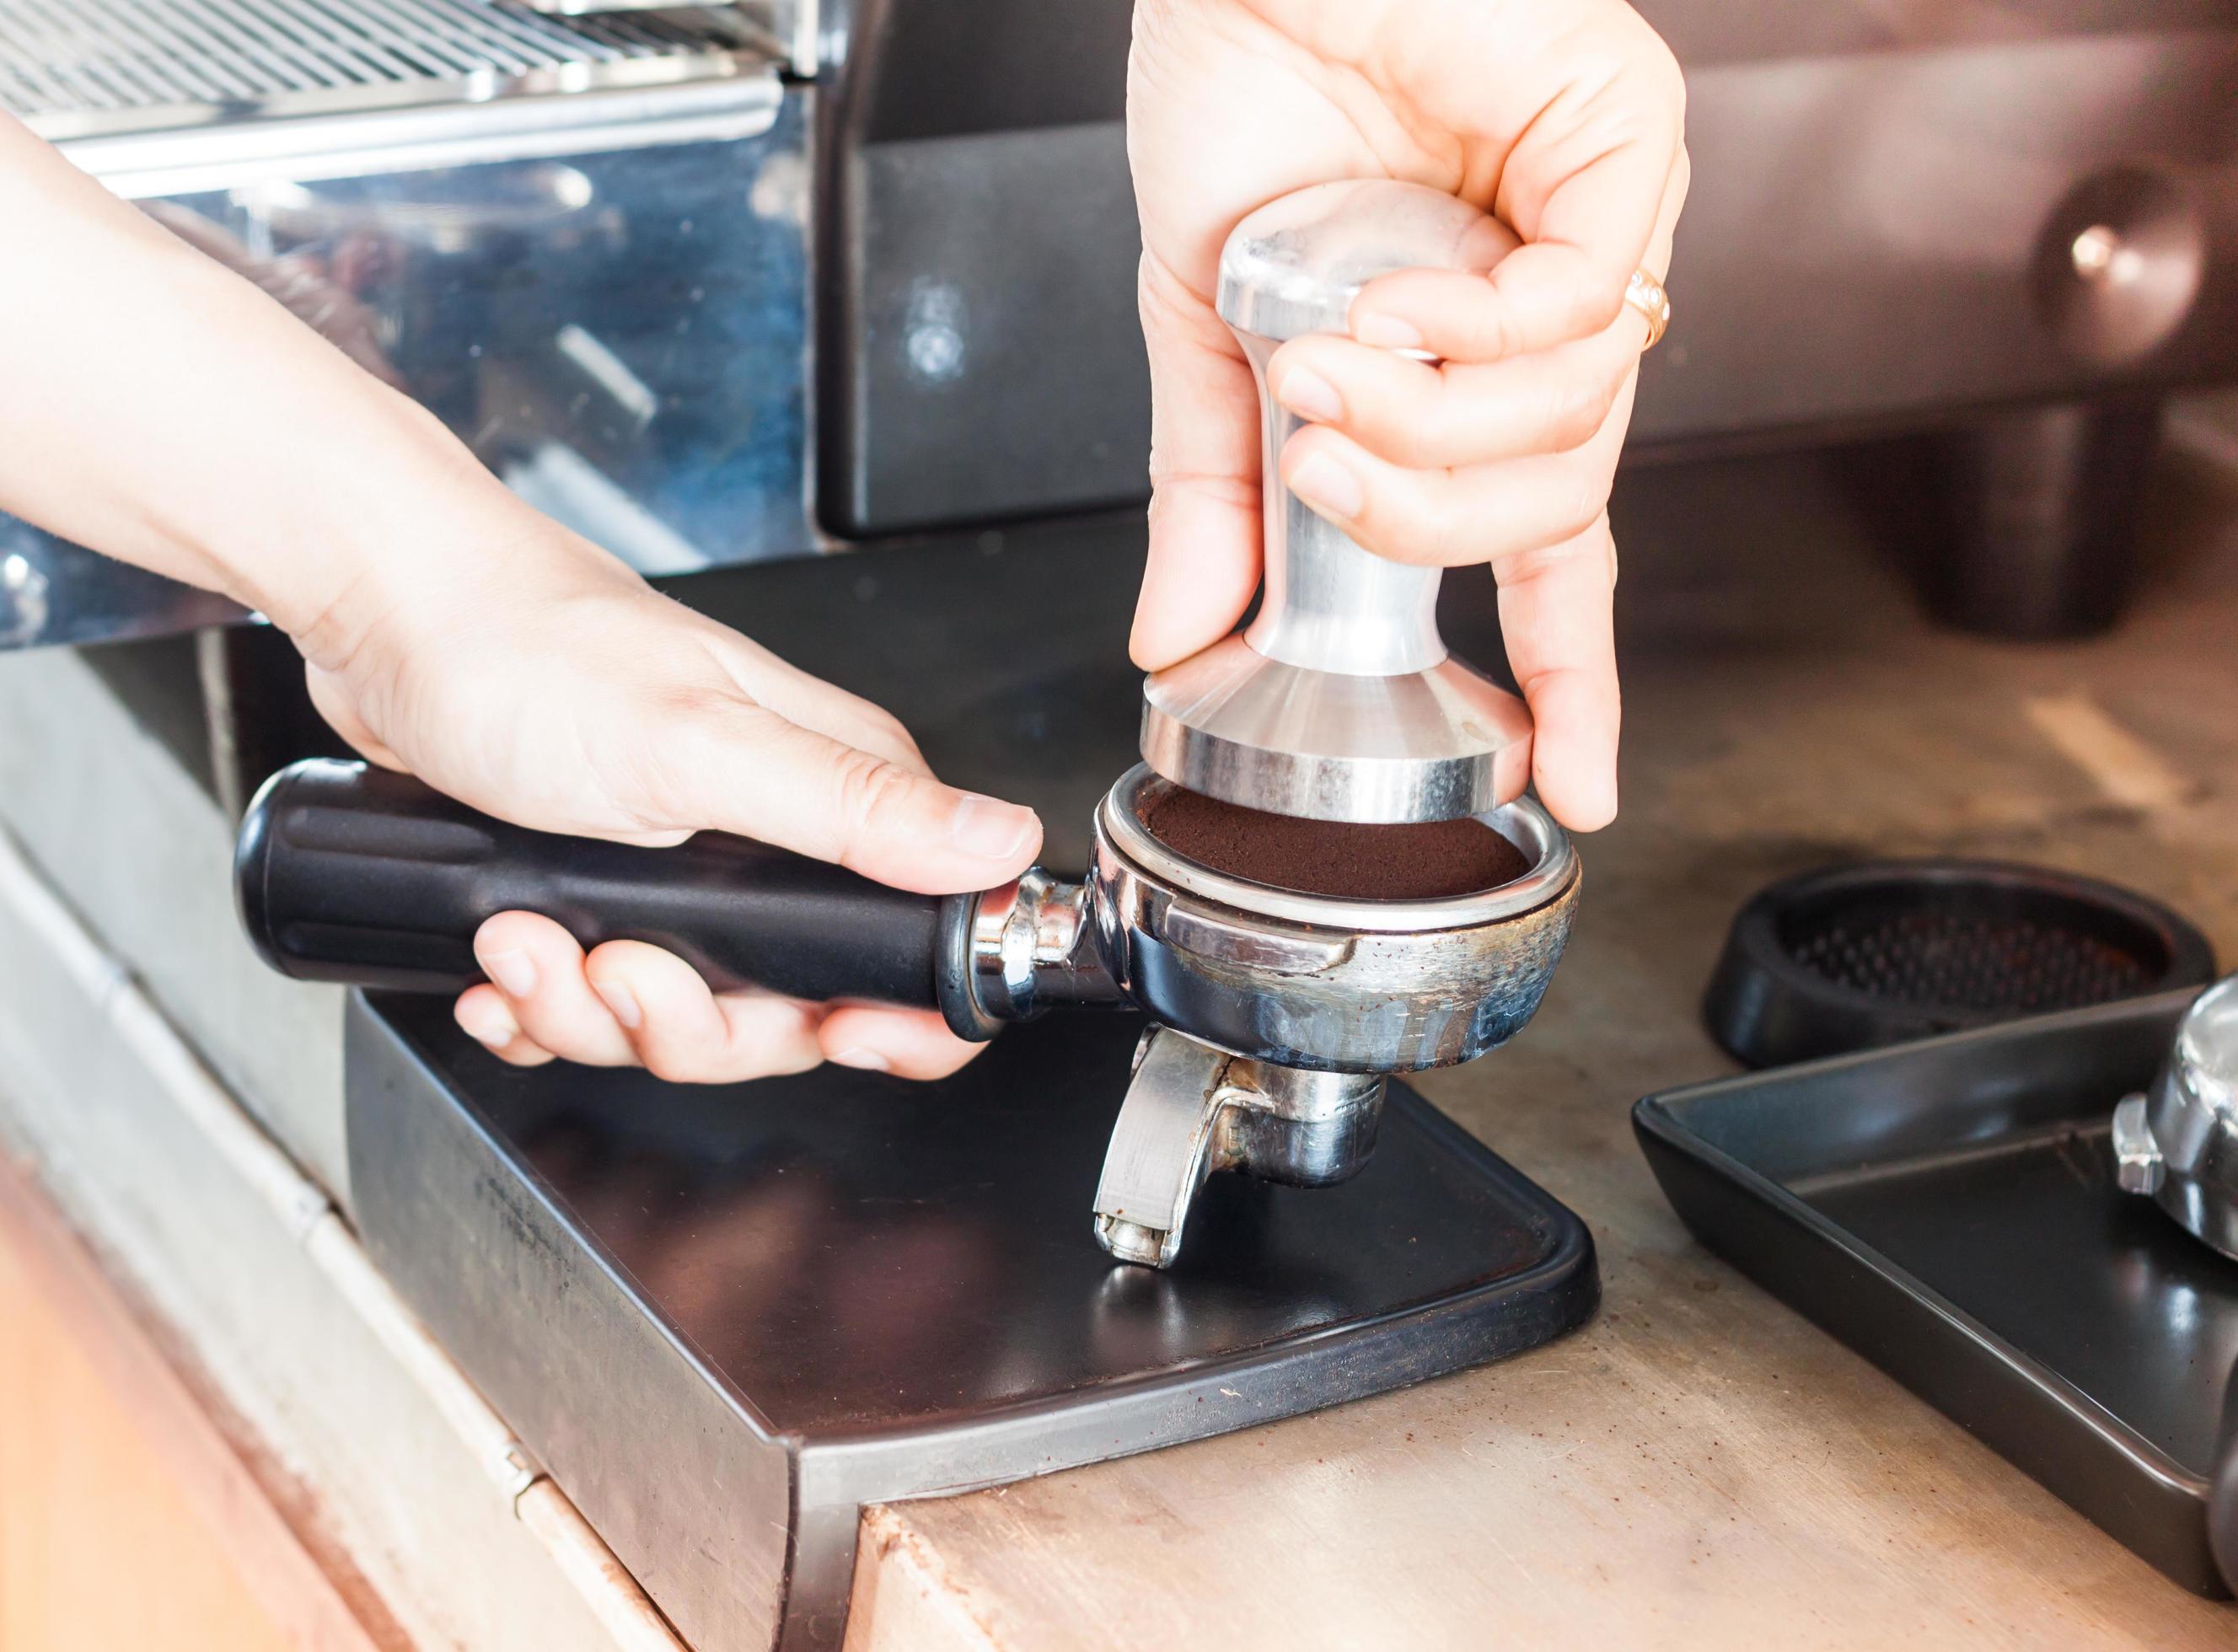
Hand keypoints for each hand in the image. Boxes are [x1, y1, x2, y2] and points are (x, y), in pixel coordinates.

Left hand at [299, 518, 1041, 1082]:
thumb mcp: (702, 744)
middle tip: (614, 965)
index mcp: (834, 794)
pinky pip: (597, 1000)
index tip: (830, 1034)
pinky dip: (540, 1003)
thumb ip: (856, 811)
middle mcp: (776, 837)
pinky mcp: (609, 886)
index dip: (893, 1019)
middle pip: (785, 1014)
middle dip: (683, 1022)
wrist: (389, 616)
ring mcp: (689, 870)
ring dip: (584, 1008)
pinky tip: (503, 963)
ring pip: (680, 1016)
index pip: (922, 944)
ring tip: (523, 939)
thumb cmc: (529, 650)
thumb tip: (1001, 845)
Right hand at [1128, 0, 1687, 828]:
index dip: (1563, 666)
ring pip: (1575, 423)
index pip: (1543, 543)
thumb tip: (1179, 635)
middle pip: (1551, 503)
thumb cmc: (1241, 88)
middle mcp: (1552, 311)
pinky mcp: (1624, 145)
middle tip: (1319, 472)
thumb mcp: (1204, 329)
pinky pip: (1580, 309)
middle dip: (1422, 520)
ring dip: (1427, 427)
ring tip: (1323, 364)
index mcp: (1468, 362)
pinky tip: (1389, 299)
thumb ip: (1214, 491)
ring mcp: (1603, 232)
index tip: (1561, 773)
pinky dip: (1470, 333)